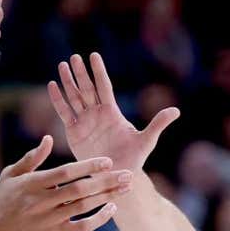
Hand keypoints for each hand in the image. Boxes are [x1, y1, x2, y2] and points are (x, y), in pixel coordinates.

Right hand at [0, 135, 131, 230]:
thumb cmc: (1, 204)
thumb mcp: (10, 176)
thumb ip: (31, 158)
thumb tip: (49, 139)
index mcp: (34, 183)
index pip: (67, 172)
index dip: (89, 166)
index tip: (109, 161)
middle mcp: (43, 201)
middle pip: (81, 189)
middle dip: (107, 181)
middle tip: (128, 174)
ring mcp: (49, 220)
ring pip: (84, 206)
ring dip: (107, 197)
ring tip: (126, 188)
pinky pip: (81, 227)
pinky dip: (98, 218)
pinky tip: (111, 209)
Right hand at [48, 53, 179, 169]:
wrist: (117, 175)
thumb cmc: (134, 159)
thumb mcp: (147, 140)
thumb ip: (158, 124)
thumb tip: (176, 111)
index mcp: (112, 112)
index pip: (104, 87)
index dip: (99, 71)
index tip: (94, 55)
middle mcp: (97, 113)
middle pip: (87, 88)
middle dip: (80, 73)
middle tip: (73, 57)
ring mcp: (85, 121)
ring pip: (74, 97)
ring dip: (68, 82)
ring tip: (61, 65)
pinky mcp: (74, 132)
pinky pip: (65, 112)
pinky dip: (58, 99)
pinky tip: (53, 85)